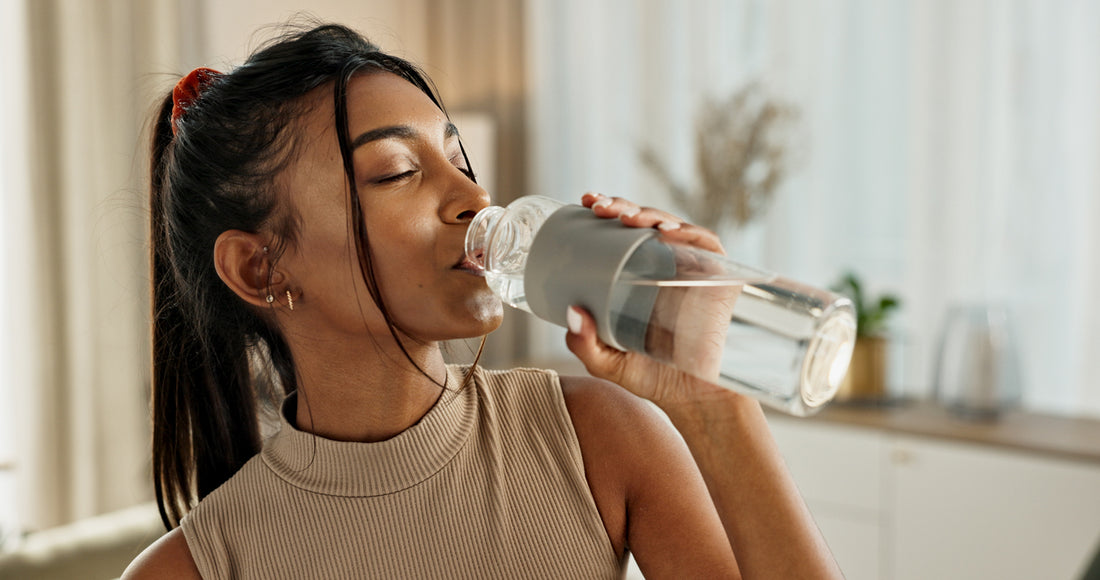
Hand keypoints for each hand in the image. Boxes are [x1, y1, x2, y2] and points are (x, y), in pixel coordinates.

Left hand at [564, 193, 744, 407]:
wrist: (695, 400)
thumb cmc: (652, 378)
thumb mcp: (606, 363)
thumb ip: (584, 344)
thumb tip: (571, 311)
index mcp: (637, 276)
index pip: (621, 234)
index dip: (606, 211)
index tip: (583, 203)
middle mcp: (665, 266)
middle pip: (644, 222)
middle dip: (621, 206)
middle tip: (597, 206)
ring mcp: (693, 269)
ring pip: (673, 227)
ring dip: (649, 214)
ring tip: (625, 217)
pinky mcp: (719, 277)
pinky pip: (706, 245)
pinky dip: (689, 233)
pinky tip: (667, 231)